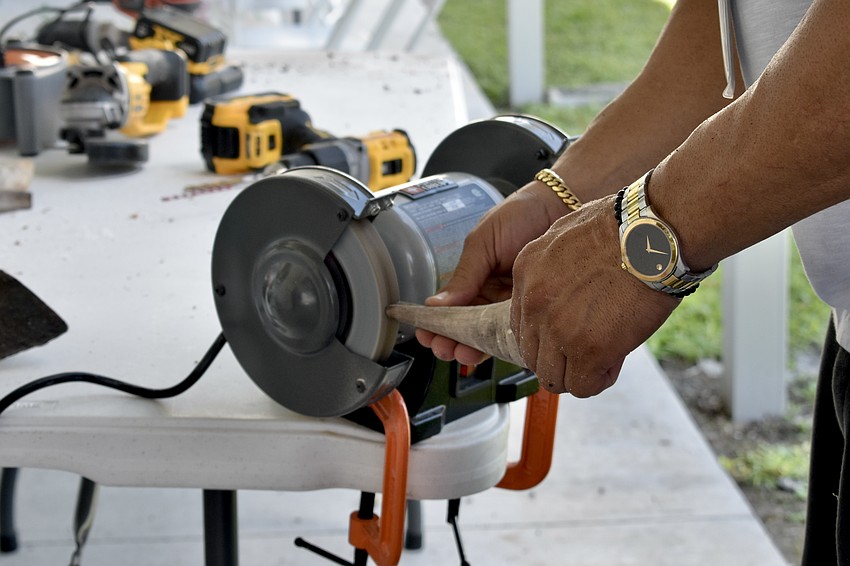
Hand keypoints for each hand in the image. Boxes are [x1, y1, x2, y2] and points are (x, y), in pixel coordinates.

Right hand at [416, 181, 565, 364]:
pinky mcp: (538, 309)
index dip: (437, 323)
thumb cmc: (521, 214)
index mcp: (475, 278)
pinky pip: (519, 331)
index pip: (451, 306)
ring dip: (474, 347)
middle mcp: (493, 294)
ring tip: (464, 353)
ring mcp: (514, 304)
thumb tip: (434, 304)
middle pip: (468, 326)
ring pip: (490, 334)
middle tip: (443, 349)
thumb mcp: (482, 241)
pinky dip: (505, 342)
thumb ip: (464, 275)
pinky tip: (495, 347)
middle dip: (452, 341)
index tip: (426, 335)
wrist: (560, 205)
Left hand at [510, 195, 679, 396]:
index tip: (568, 334)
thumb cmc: (625, 228)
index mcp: (526, 272)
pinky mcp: (587, 350)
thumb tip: (560, 291)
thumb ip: (553, 266)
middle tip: (587, 350)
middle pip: (533, 354)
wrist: (655, 233)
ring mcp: (557, 329)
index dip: (546, 336)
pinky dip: (597, 381)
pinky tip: (613, 363)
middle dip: (559, 357)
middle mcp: (534, 303)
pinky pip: (582, 386)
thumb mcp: (567, 234)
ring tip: (603, 358)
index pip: (522, 325)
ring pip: (552, 376)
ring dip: (576, 372)